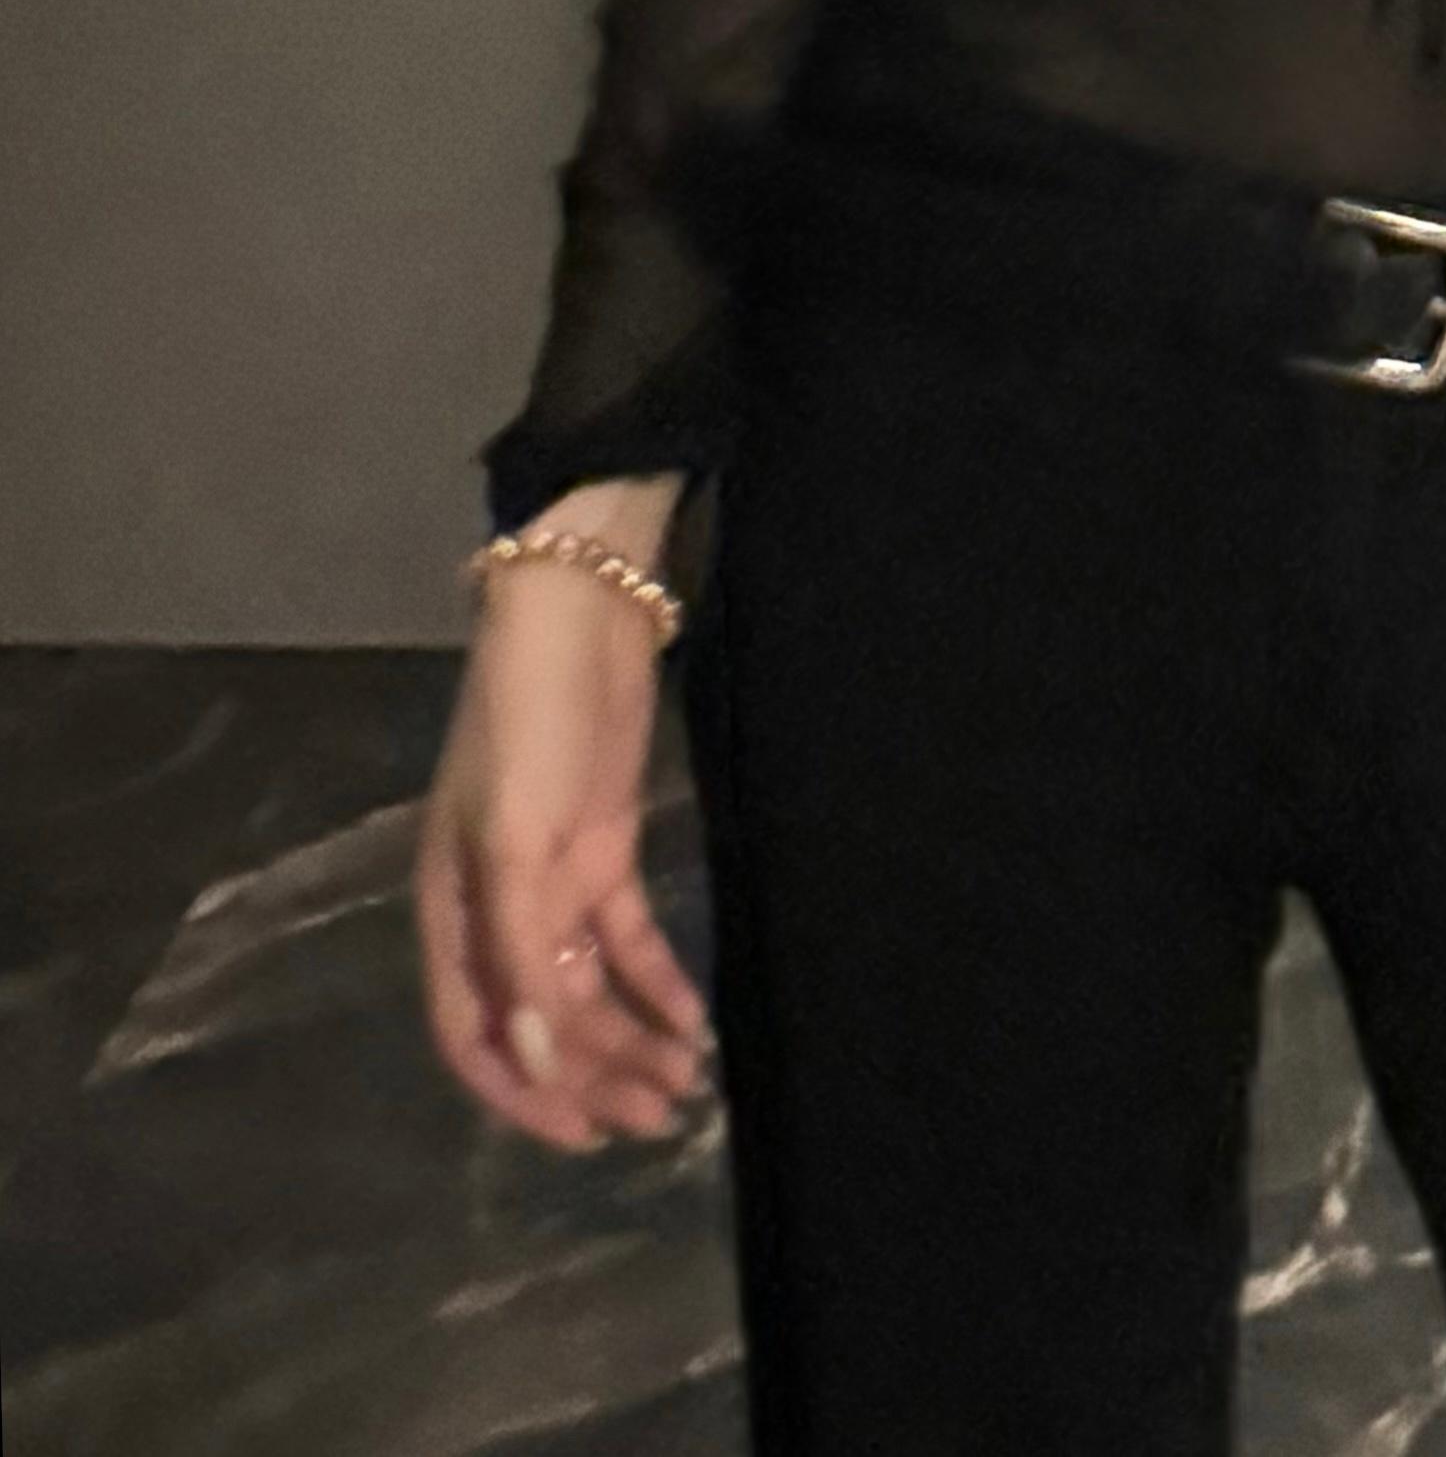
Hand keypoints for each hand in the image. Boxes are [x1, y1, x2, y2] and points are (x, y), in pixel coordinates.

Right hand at [414, 565, 714, 1150]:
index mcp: (450, 913)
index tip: (583, 1135)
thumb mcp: (511, 838)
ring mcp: (553, 881)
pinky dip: (657, 980)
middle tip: (659, 1117)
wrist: (578, 612)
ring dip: (631, 1038)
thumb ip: (519, 950)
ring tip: (684, 1082)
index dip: (522, 1092)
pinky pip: (627, 939)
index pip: (473, 1035)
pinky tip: (692, 1015)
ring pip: (589, 988)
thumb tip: (536, 1057)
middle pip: (543, 1022)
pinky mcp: (604, 849)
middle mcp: (498, 911)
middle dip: (595, 1075)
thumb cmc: (525, 722)